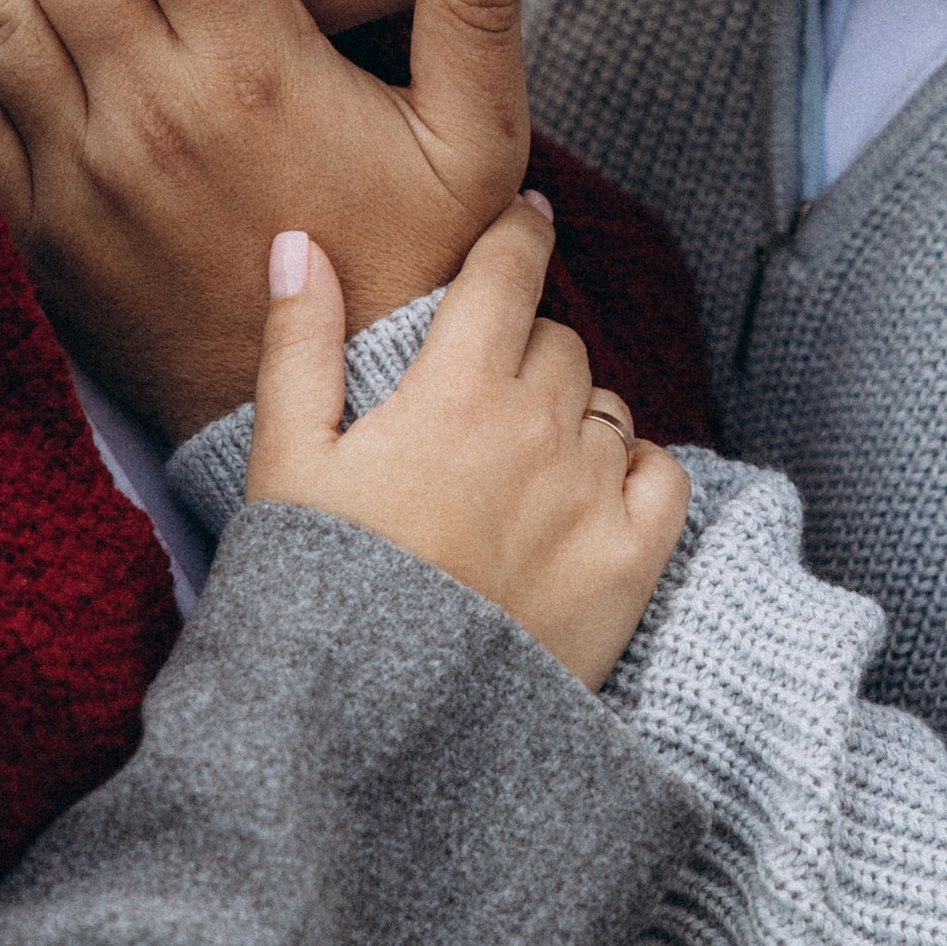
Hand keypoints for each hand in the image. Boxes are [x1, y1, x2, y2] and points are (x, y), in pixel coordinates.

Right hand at [249, 206, 690, 688]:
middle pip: (558, 342)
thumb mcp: (284, 464)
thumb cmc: (319, 592)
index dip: (520, 233)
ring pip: (608, 405)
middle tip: (483, 395)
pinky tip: (590, 494)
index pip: (509, 274)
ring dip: (573, 415)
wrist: (379, 728)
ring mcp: (593, 495)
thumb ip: (299, 344)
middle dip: (526, 350)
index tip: (528, 217)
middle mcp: (538, 429)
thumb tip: (302, 242)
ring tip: (519, 467)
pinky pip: (663, 473)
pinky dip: (635, 468)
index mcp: (452, 392)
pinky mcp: (633, 563)